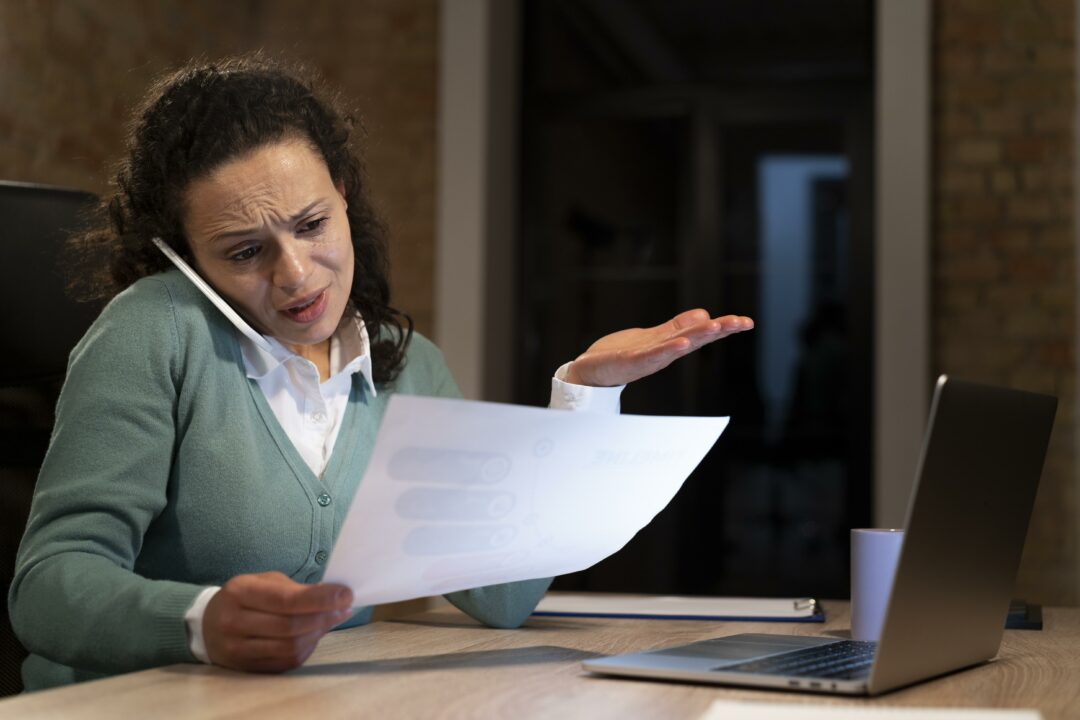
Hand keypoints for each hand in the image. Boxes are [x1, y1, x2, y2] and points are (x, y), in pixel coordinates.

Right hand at [203, 571, 353, 672]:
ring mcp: (237, 649)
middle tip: (344, 607)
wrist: (207, 625)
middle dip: (324, 617)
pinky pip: (285, 662)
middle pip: (290, 627)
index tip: (345, 594)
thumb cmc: (244, 597)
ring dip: (318, 633)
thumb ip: (295, 589)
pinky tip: (315, 635)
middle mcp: (233, 622)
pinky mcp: (246, 667)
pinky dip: (306, 648)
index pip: (286, 600)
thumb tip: (334, 597)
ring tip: (332, 619)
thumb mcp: (263, 582)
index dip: (320, 599)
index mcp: (239, 593)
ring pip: (289, 647)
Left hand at [564, 309, 753, 386]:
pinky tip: (681, 343)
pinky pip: (651, 355)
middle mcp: (663, 353)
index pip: (701, 334)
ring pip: (678, 345)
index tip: (747, 321)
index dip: (724, 327)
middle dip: (719, 330)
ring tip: (717, 326)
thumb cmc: (621, 355)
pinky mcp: (629, 360)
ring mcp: (648, 358)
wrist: (591, 371)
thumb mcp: (653, 336)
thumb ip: (677, 327)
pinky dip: (667, 349)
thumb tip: (704, 314)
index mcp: (670, 345)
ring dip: (698, 336)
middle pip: (695, 338)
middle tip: (742, 322)